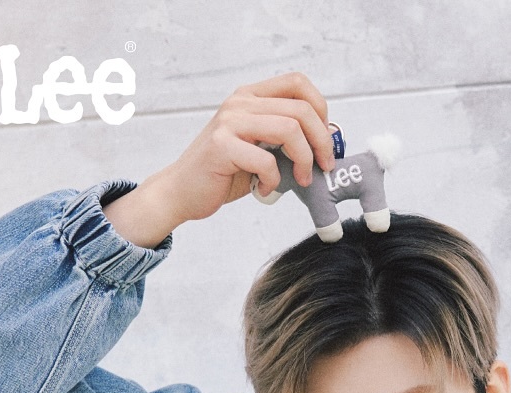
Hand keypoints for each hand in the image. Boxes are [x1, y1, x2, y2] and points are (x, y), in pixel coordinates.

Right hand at [102, 71, 336, 246]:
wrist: (183, 190)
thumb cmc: (225, 172)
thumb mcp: (261, 150)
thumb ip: (287, 141)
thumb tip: (327, 142)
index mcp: (252, 97)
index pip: (298, 83)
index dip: (321, 109)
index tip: (325, 141)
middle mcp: (241, 102)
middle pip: (301, 109)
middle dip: (321, 142)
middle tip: (323, 168)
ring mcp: (230, 121)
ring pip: (289, 130)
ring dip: (303, 161)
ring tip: (299, 180)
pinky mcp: (222, 145)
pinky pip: (267, 161)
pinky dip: (274, 181)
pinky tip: (264, 189)